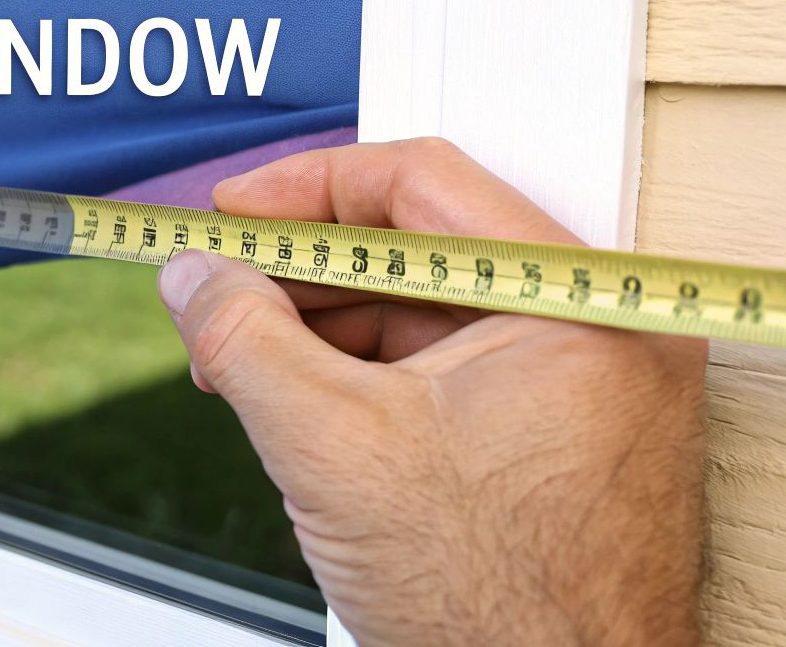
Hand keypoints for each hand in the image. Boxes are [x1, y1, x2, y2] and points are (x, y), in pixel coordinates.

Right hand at [156, 138, 705, 646]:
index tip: (232, 210)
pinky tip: (301, 406)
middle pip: (418, 247)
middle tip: (218, 289)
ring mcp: (579, 387)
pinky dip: (363, 379)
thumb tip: (191, 276)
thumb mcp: (334, 449)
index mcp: (572, 307)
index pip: (424, 181)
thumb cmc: (499, 610)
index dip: (305, 188)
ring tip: (242, 366)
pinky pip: (442, 369)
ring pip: (422, 312)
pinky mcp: (552, 435)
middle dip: (300, 272)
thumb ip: (246, 341)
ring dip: (323, 330)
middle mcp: (593, 331)